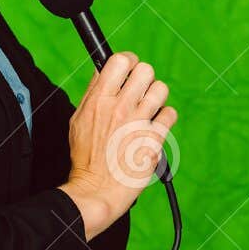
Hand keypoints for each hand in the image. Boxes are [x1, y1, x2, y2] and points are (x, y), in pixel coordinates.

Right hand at [59, 51, 177, 239]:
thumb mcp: (78, 120)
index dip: (127, 61)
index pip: (120, 60)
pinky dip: (165, 117)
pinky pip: (170, 113)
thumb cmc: (86, 157)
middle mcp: (119, 107)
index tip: (128, 69)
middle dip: (144, 78)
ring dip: (156, 96)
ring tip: (148, 108)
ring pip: (161, 89)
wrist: (98, 188)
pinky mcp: (154, 138)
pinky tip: (155, 124)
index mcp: (98, 99)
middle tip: (139, 91)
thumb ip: (93, 95)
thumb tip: (104, 73)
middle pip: (145, 70)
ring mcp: (138, 122)